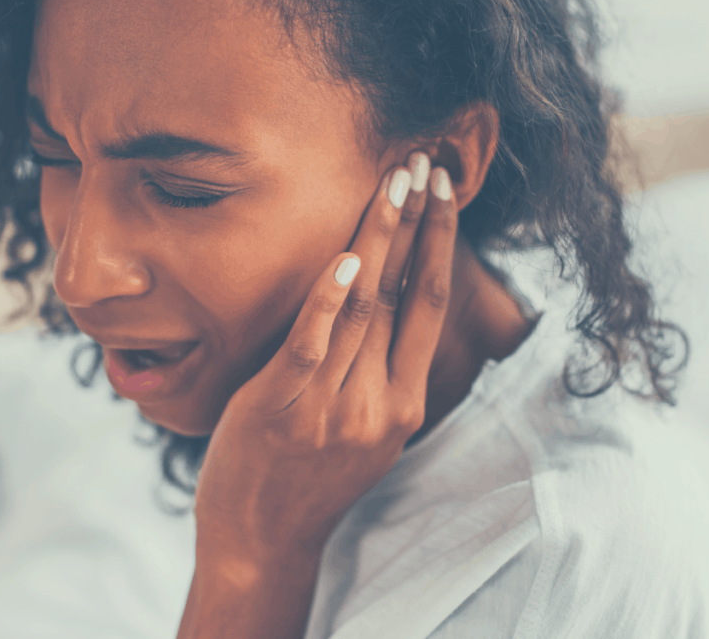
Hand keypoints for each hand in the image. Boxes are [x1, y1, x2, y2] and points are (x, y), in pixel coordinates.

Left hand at [192, 151, 456, 559]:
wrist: (263, 542)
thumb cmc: (310, 480)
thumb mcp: (364, 434)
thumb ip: (380, 376)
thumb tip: (383, 309)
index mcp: (404, 404)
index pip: (431, 306)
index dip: (441, 245)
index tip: (444, 194)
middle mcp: (378, 401)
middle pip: (406, 295)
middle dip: (419, 223)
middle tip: (425, 165)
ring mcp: (332, 405)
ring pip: (365, 308)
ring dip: (379, 240)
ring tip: (391, 185)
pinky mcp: (282, 407)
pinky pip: (311, 344)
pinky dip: (329, 299)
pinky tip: (343, 258)